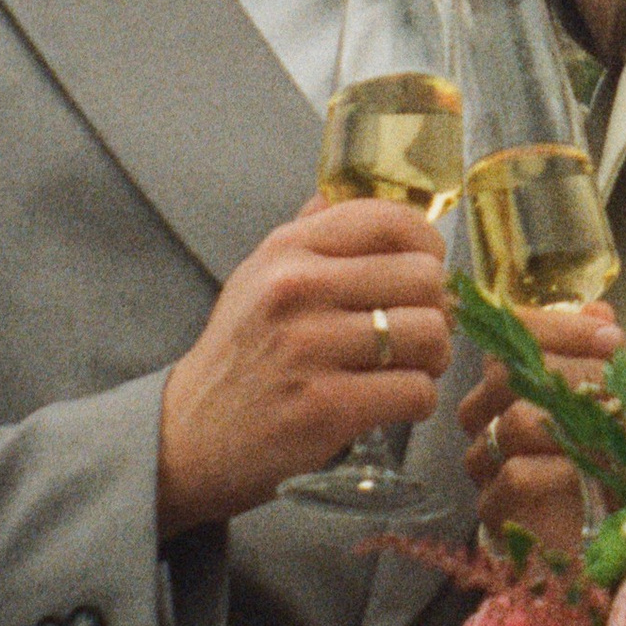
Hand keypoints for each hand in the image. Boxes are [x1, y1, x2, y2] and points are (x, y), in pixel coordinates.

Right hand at [157, 198, 452, 533]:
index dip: (427, 245)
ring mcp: (309, 349)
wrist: (189, 435)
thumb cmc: (240, 353)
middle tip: (419, 331)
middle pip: (423, 278)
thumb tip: (361, 189)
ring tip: (409, 366)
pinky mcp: (325, 408)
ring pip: (429, 334)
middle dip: (436, 308)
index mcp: (287, 250)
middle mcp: (296, 290)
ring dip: (434, 357)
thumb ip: (311, 232)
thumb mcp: (258, 275)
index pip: (389, 220)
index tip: (426, 269)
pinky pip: (417, 392)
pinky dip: (418, 400)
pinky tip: (392, 401)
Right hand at [458, 303, 622, 563]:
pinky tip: (592, 482)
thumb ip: (598, 359)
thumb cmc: (596, 470)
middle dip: (574, 377)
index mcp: (507, 381)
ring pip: (515, 422)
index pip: (511, 332)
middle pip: (510, 372)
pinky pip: (517, 476)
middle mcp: (485, 415)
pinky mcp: (491, 508)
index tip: (613, 338)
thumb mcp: (608, 407)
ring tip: (618, 444)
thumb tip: (598, 311)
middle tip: (617, 394)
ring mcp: (483, 461)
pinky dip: (563, 474)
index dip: (560, 328)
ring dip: (576, 430)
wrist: (592, 549)